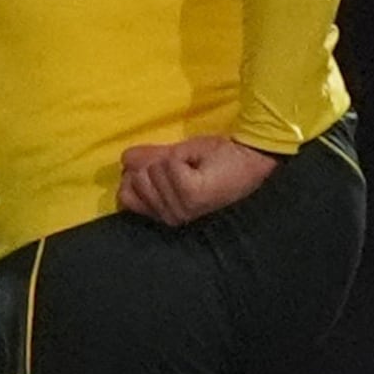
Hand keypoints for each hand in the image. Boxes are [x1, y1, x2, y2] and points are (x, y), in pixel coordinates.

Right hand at [119, 135, 278, 225]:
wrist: (249, 156)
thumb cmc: (216, 158)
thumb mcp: (175, 158)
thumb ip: (148, 160)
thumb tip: (125, 159)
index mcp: (165, 213)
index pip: (124, 195)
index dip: (139, 173)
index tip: (169, 170)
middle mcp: (171, 218)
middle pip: (134, 180)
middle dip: (157, 164)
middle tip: (187, 169)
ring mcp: (182, 210)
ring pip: (150, 171)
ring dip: (172, 160)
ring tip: (194, 168)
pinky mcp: (192, 196)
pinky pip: (166, 165)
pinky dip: (180, 157)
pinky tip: (198, 166)